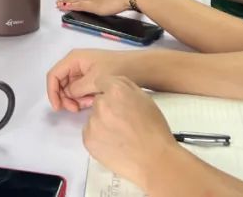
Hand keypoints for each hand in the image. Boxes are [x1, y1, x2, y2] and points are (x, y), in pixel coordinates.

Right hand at [46, 48, 131, 112]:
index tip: (58, 108)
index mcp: (74, 59)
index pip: (53, 75)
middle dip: (66, 98)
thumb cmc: (116, 69)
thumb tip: (69, 95)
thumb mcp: (95, 79)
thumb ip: (78, 88)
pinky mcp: (90, 78)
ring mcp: (82, 71)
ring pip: (70, 89)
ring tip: (88, 104)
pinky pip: (79, 90)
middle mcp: (75, 64)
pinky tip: (92, 102)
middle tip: (76, 109)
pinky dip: (83, 98)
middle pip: (60, 84)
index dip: (52, 92)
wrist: (137, 68)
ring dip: (75, 99)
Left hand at [83, 76, 179, 191]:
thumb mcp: (145, 99)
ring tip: (120, 135)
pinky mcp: (88, 139)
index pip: (101, 82)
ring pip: (94, 118)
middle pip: (98, 101)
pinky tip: (114, 143)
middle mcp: (101, 104)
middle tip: (122, 122)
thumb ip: (126, 87)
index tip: (114, 100)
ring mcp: (93, 123)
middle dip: (107, 108)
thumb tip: (113, 84)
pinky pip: (89, 133)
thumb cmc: (154, 131)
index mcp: (116, 91)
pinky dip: (98, 137)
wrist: (154, 160)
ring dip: (102, 123)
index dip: (108, 91)